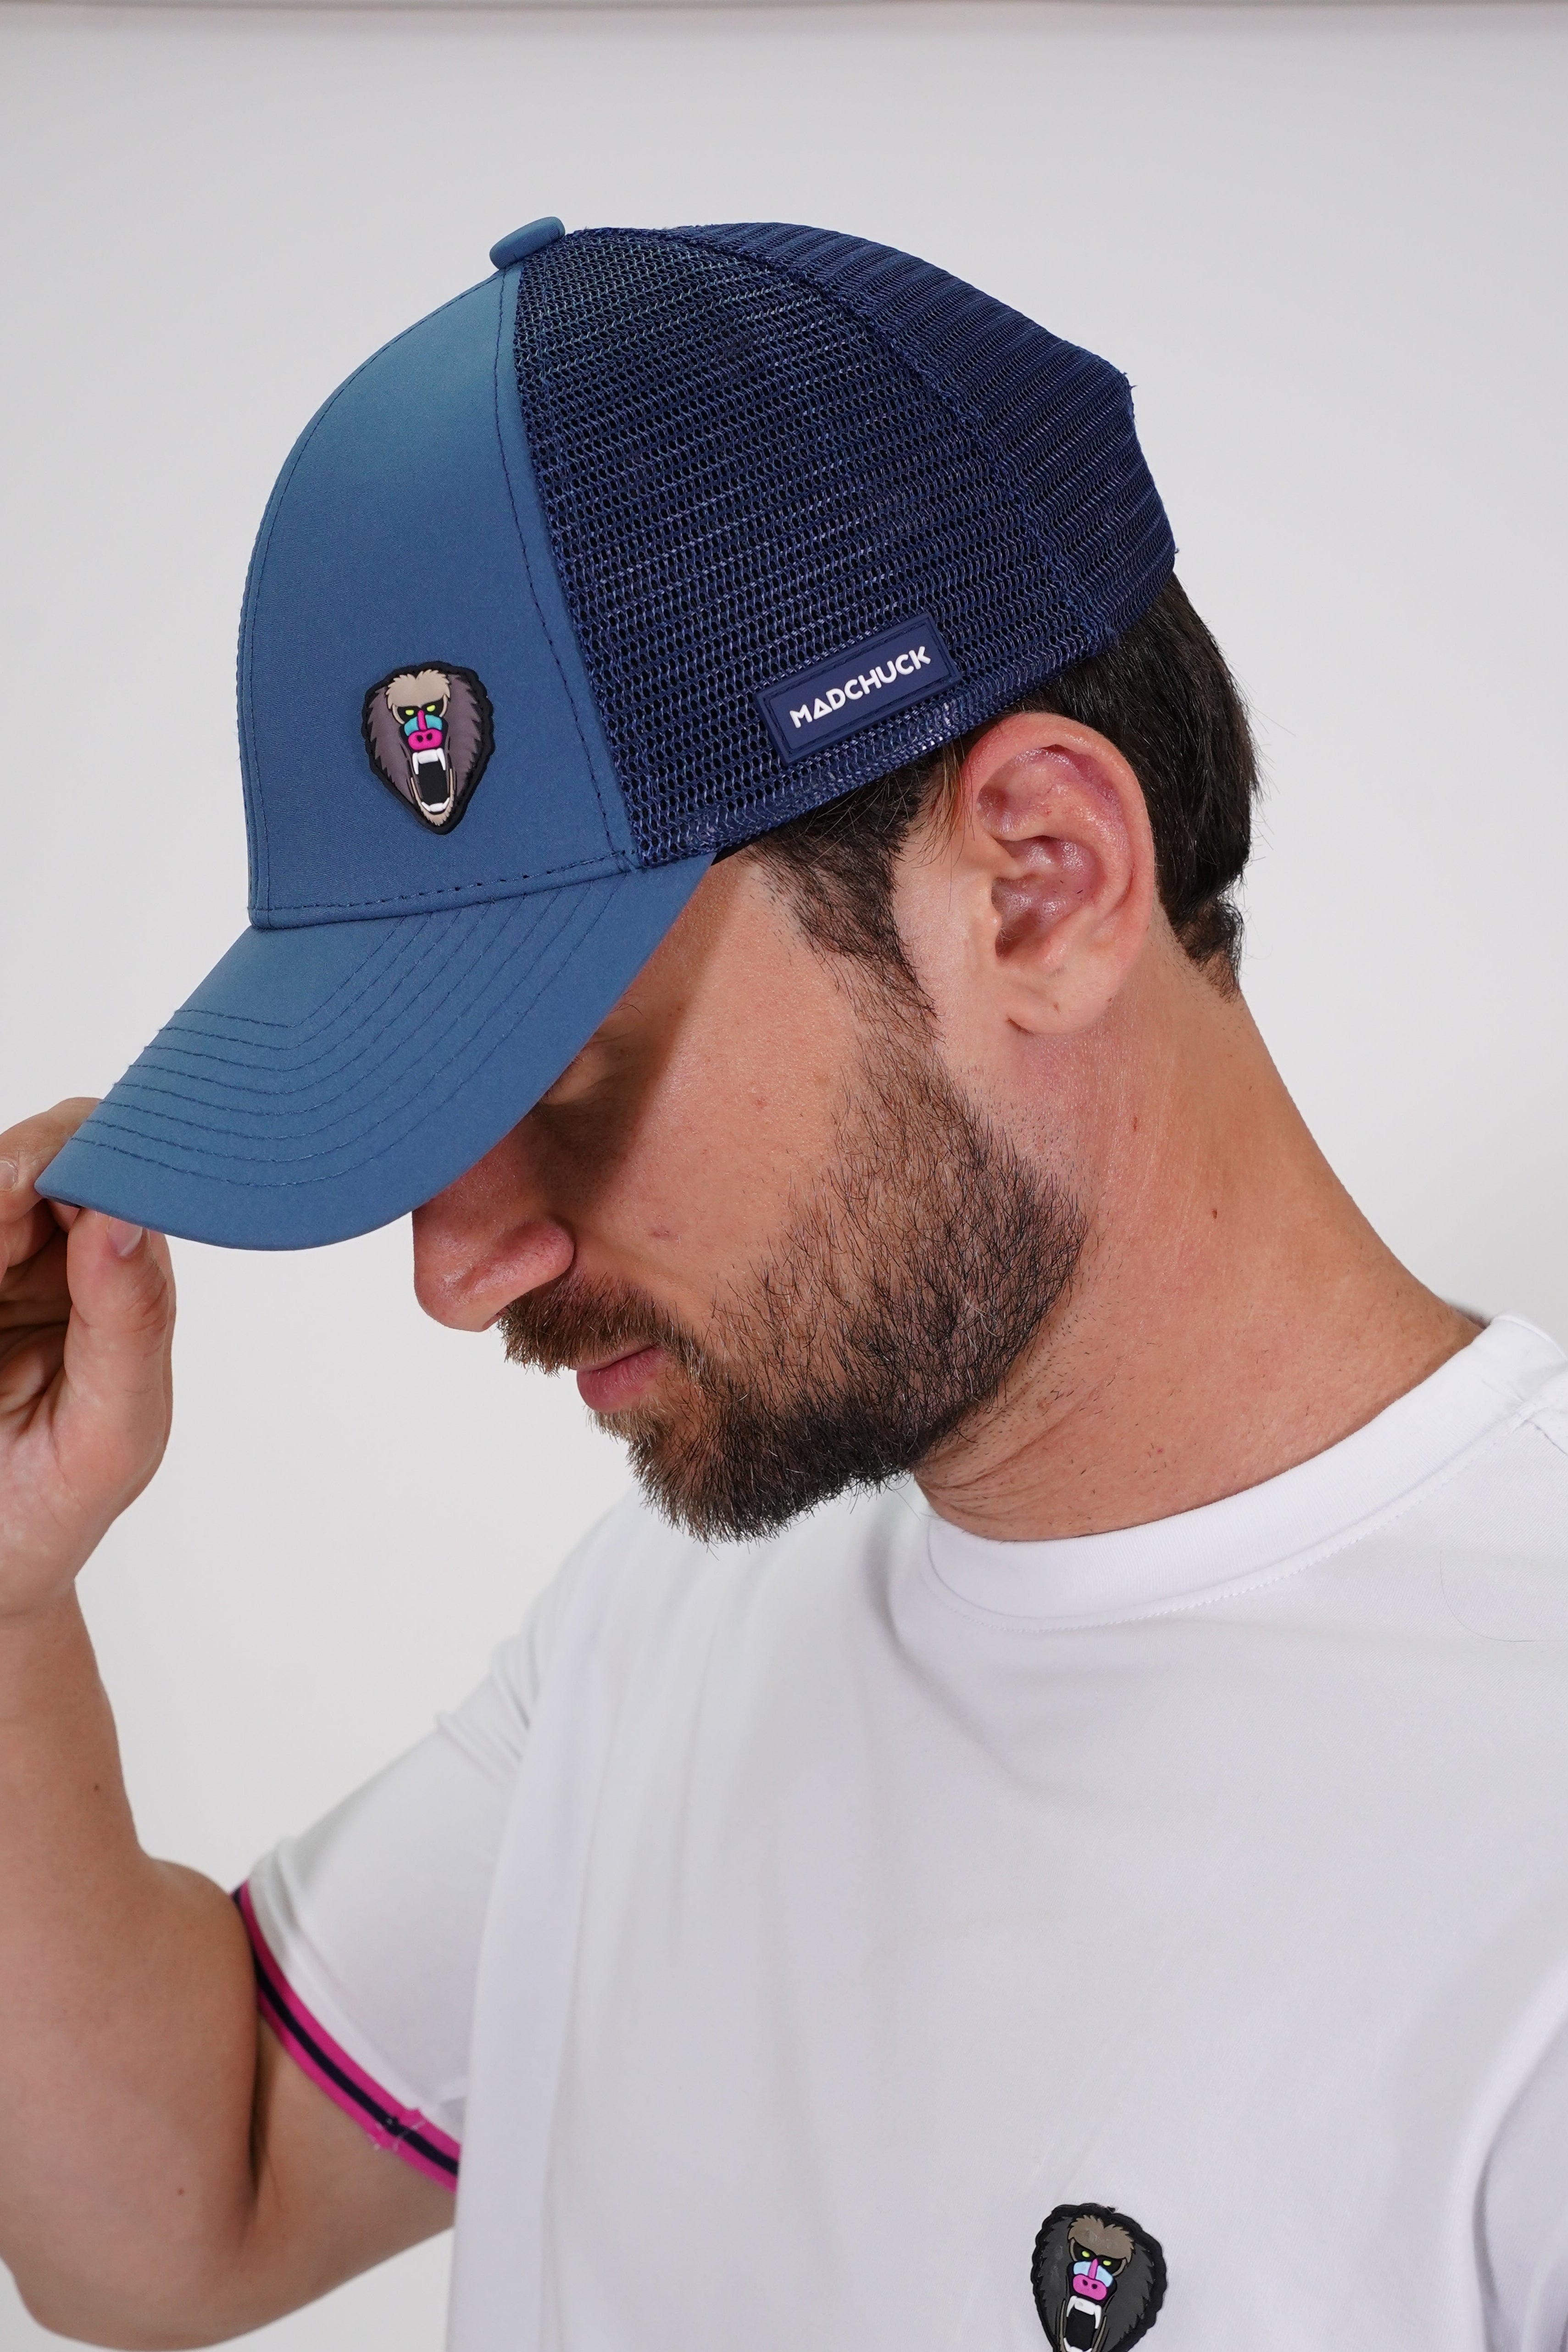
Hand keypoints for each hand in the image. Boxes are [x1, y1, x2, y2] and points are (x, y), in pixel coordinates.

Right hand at [0, 1104, 174, 1623]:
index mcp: (122, 1276)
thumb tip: (127, 1219)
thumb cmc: (55, 1505)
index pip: (117, 1166)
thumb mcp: (112, 1433)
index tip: (38, 1187)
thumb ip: (131, 1325)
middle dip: (14, 1178)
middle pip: (37, 1153)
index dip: (86, 1157)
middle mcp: (56, 1253)